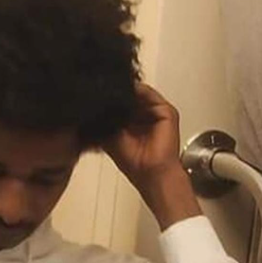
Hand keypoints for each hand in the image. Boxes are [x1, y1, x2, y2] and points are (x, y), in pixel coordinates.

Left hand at [104, 83, 201, 229]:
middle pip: (132, 96)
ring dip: (126, 90)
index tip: (97, 94)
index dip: (110, 99)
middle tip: (103, 88)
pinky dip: (138, 91)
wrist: (152, 173)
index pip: (122, 103)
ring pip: (140, 93)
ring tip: (112, 90)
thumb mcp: (111, 138)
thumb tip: (94, 107)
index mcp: (134, 122)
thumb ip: (106, 121)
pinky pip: (150, 95)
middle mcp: (146, 116)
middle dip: (118, 93)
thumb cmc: (135, 163)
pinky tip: (126, 92)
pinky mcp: (166, 112)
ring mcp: (156, 113)